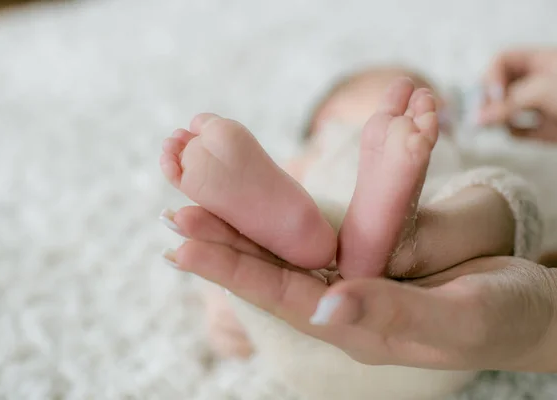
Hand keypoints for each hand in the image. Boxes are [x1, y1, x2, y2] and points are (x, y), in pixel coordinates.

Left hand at [165, 206, 556, 371]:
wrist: (527, 305)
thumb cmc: (501, 315)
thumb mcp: (457, 318)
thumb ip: (394, 315)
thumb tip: (326, 306)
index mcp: (355, 325)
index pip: (279, 295)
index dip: (229, 270)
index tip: (182, 244)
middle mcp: (342, 302)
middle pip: (269, 271)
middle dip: (220, 243)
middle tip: (174, 212)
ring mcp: (352, 278)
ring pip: (285, 251)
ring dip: (242, 227)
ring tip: (198, 202)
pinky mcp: (367, 257)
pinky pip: (313, 236)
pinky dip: (279, 218)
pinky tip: (255, 206)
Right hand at [479, 48, 556, 140]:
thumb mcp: (542, 91)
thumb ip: (507, 104)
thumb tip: (476, 119)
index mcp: (541, 61)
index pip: (502, 61)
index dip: (491, 77)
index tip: (494, 97)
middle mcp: (539, 81)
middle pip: (499, 86)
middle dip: (488, 100)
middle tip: (481, 117)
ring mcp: (543, 105)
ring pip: (506, 109)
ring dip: (497, 117)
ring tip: (494, 125)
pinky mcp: (548, 129)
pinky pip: (520, 130)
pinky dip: (514, 132)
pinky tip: (518, 133)